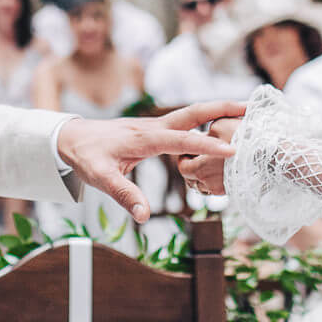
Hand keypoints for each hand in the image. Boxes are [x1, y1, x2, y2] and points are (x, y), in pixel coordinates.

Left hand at [57, 101, 243, 222]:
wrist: (72, 137)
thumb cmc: (86, 156)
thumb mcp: (100, 178)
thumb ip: (124, 195)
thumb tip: (143, 216)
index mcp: (145, 138)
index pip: (183, 140)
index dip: (208, 146)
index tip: (233, 150)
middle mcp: (154, 126)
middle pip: (193, 113)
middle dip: (221, 108)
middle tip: (250, 106)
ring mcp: (155, 125)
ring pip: (191, 113)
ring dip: (217, 110)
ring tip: (246, 110)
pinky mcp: (155, 129)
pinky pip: (185, 121)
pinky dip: (205, 118)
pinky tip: (219, 124)